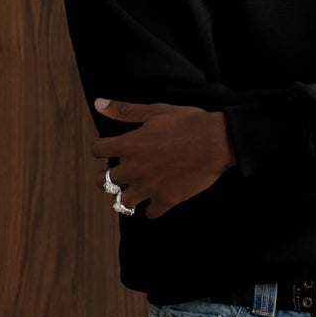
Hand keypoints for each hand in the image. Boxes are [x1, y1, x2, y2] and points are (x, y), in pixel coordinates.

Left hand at [93, 99, 235, 218]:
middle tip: (116, 172)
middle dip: (106, 175)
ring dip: (125, 194)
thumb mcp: (155, 111)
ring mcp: (149, 187)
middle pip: (104, 180)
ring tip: (133, 188)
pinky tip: (156, 198)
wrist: (217, 141)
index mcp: (129, 145)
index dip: (101, 148)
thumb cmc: (188, 122)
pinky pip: (150, 212)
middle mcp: (133, 168)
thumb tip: (98, 104)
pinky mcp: (166, 199)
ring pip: (122, 201)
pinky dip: (151, 207)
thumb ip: (125, 110)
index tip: (107, 149)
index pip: (98, 150)